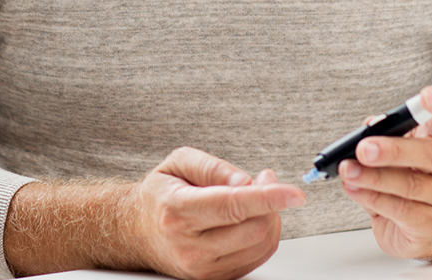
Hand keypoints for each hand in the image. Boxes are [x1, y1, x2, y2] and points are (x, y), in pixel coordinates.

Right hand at [129, 147, 306, 279]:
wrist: (137, 232)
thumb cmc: (160, 195)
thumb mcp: (178, 163)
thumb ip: (213, 168)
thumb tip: (246, 181)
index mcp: (178, 211)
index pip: (232, 206)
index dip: (268, 198)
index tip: (295, 193)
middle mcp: (190, 245)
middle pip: (253, 228)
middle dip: (271, 202)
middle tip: (264, 180)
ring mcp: (202, 267)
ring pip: (260, 244)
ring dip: (269, 218)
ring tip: (254, 199)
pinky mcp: (214, 278)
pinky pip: (257, 257)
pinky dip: (263, 234)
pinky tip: (249, 219)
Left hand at [338, 85, 431, 258]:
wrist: (411, 226)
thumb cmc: (401, 178)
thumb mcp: (393, 151)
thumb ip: (382, 134)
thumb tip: (369, 127)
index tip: (426, 96)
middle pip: (430, 153)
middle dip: (393, 150)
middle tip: (363, 149)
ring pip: (410, 185)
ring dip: (373, 177)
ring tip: (347, 170)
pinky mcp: (430, 225)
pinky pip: (399, 210)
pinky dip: (371, 198)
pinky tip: (353, 189)